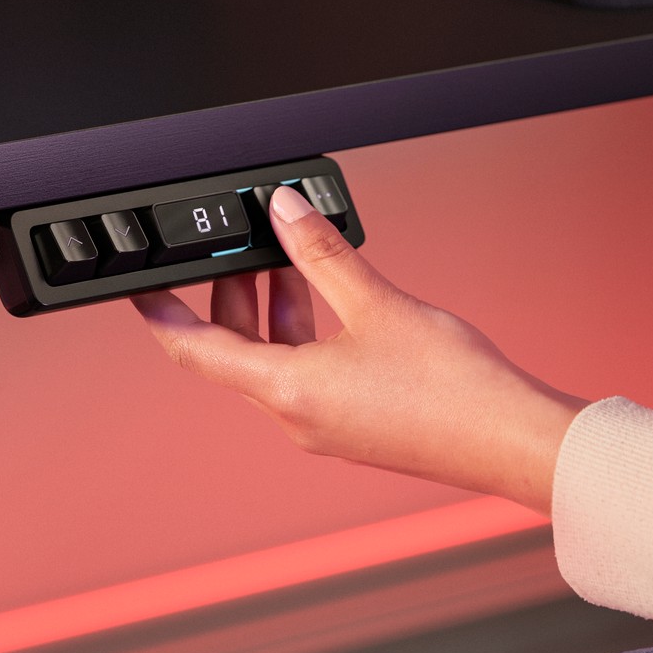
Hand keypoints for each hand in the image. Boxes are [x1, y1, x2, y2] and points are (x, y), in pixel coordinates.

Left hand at [132, 185, 584, 513]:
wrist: (512, 441)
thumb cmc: (453, 390)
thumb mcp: (376, 301)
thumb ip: (320, 252)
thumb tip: (282, 211)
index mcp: (286, 391)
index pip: (194, 352)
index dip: (160, 316)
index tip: (139, 289)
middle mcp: (296, 416)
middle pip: (235, 350)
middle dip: (233, 293)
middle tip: (243, 243)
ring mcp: (326, 424)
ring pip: (274, 359)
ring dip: (275, 307)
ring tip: (291, 255)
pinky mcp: (354, 423)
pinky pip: (307, 371)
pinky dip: (306, 329)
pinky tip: (333, 295)